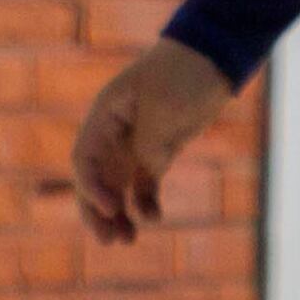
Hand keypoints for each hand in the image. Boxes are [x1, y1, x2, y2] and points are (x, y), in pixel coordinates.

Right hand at [71, 39, 234, 245]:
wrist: (214, 58)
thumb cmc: (183, 75)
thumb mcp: (162, 109)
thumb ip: (146, 146)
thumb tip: (137, 186)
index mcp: (105, 116)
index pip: (85, 159)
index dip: (91, 187)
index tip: (112, 208)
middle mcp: (113, 133)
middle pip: (96, 180)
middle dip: (97, 212)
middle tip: (107, 240)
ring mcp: (135, 144)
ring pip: (117, 188)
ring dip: (118, 215)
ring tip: (126, 241)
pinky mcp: (158, 152)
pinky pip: (144, 186)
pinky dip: (145, 204)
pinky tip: (153, 217)